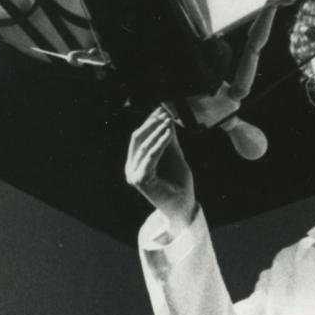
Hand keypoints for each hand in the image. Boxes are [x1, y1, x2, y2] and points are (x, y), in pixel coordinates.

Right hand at [125, 107, 196, 232]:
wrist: (183, 205)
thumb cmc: (179, 182)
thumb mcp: (174, 155)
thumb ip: (169, 139)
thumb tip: (167, 117)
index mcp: (135, 163)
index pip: (138, 137)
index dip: (149, 121)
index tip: (161, 109)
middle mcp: (131, 168)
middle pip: (137, 139)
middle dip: (151, 123)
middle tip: (165, 112)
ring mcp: (134, 175)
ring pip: (144, 146)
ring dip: (157, 131)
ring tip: (169, 120)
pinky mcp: (141, 180)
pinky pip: (151, 156)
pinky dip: (160, 143)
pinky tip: (169, 133)